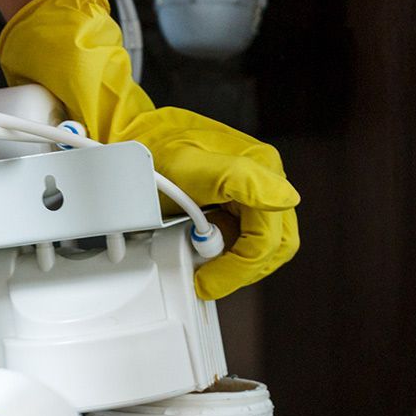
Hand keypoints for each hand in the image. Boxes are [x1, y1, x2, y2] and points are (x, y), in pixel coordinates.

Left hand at [0, 0, 300, 300]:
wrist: (129, 135)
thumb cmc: (153, 148)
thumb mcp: (190, 167)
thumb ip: (241, 179)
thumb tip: (285, 198)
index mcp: (261, 167)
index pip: (268, 238)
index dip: (239, 267)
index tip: (208, 280)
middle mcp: (264, 177)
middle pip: (274, 245)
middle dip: (242, 268)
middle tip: (207, 278)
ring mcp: (253, 189)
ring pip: (263, 246)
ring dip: (235, 261)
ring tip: (200, 260)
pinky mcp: (238, 199)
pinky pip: (244, 237)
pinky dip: (225, 250)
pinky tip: (200, 245)